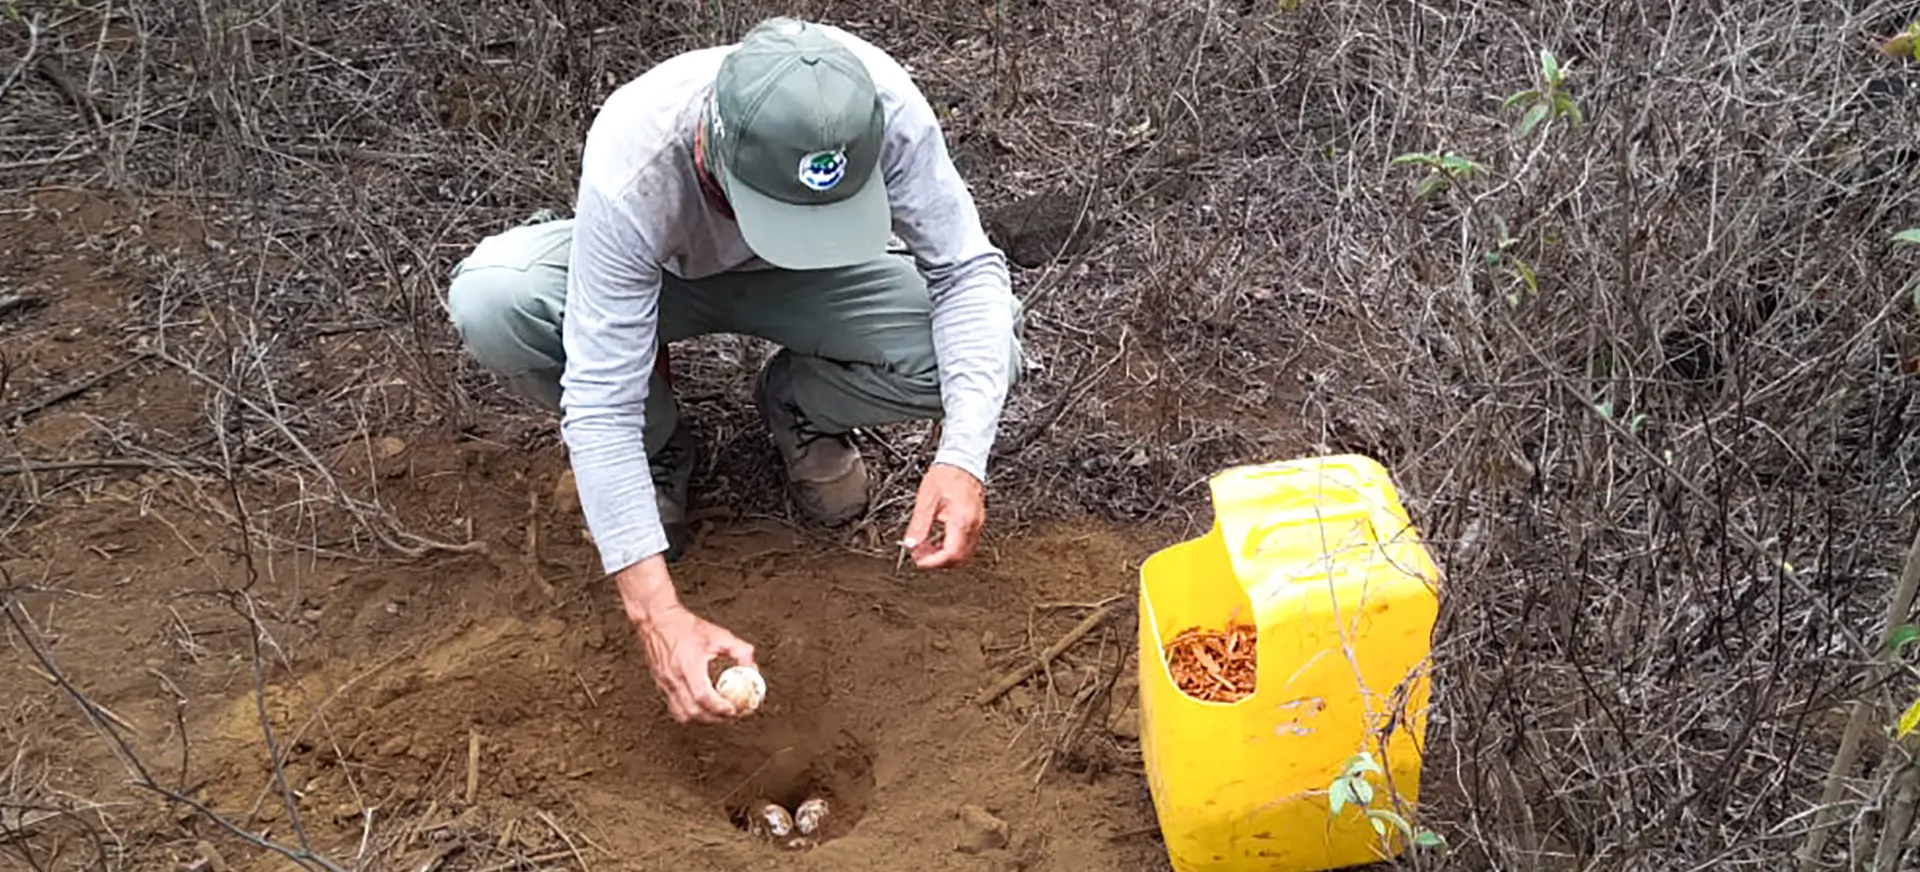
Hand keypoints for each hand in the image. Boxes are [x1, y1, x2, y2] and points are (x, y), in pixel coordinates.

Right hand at [615, 557, 756, 723]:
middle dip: (715, 718)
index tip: (734, 710)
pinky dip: (689, 714)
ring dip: (702, 720)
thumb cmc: (686, 626)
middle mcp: (674, 678)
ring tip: (717, 715)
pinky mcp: (661, 686)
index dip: (719, 708)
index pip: (703, 696)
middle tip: (730, 715)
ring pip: (682, 714)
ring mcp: (665, 684)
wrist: (657, 620)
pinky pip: (674, 709)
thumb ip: (740, 651)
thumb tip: (753, 669)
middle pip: (693, 711)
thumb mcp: (719, 634)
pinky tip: (701, 709)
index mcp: (688, 665)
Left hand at [902, 462, 984, 568]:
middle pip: (959, 559)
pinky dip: (951, 548)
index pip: (950, 554)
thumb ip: (918, 526)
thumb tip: (911, 544)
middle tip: (920, 555)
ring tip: (926, 548)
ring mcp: (977, 525)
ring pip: (964, 554)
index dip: (933, 562)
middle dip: (938, 562)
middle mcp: (973, 525)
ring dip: (944, 556)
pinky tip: (938, 541)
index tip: (918, 560)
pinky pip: (966, 544)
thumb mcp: (926, 500)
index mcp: (961, 521)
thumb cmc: (946, 476)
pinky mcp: (976, 522)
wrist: (961, 462)